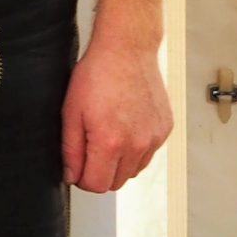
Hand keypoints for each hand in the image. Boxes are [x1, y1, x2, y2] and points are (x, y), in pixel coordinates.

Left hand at [62, 35, 171, 191]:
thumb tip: (72, 176)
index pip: (97, 185)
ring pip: (133, 170)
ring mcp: (155, 138)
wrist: (127, 52)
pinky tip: (123, 128)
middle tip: (88, 150)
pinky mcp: (165, 130)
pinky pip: (148, 154)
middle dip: (99, 173)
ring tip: (106, 136)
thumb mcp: (71, 112)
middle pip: (116, 182)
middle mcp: (137, 145)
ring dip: (118, 163)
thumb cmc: (96, 76)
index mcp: (111, 142)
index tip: (76, 168)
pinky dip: (135, 150)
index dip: (82, 180)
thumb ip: (71, 150)